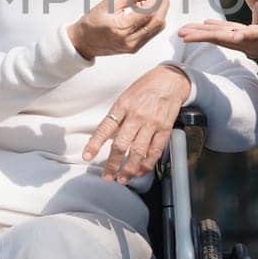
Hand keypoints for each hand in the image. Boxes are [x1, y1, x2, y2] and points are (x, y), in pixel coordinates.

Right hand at [67, 0, 170, 58]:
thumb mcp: (108, 3)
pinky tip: (147, 9)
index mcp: (121, 28)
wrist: (83, 42)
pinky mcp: (136, 48)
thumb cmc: (92, 23)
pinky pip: (153, 32)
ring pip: (158, 27)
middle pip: (158, 20)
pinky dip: (155, 18)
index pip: (148, 12)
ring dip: (160, 10)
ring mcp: (134, 46)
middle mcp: (130, 40)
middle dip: (163, 2)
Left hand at [85, 64, 191, 184]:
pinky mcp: (165, 129)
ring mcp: (151, 123)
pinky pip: (155, 151)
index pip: (105, 128)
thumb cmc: (146, 87)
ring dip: (129, 169)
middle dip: (113, 164)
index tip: (87, 156)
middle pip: (121, 145)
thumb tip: (105, 136)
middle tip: (107, 177)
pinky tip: (140, 171)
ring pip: (138, 152)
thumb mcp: (126, 96)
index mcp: (123, 106)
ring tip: (123, 179)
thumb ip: (117, 115)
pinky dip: (147, 164)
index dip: (95, 144)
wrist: (171, 80)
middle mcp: (136, 115)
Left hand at [178, 14, 257, 61]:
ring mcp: (249, 39)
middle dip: (197, 34)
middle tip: (178, 33)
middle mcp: (245, 42)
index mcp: (247, 42)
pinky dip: (219, 27)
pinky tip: (212, 23)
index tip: (183, 35)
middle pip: (216, 37)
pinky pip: (231, 30)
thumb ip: (254, 34)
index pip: (218, 39)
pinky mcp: (255, 34)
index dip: (200, 36)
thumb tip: (235, 37)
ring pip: (221, 34)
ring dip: (205, 31)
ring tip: (189, 29)